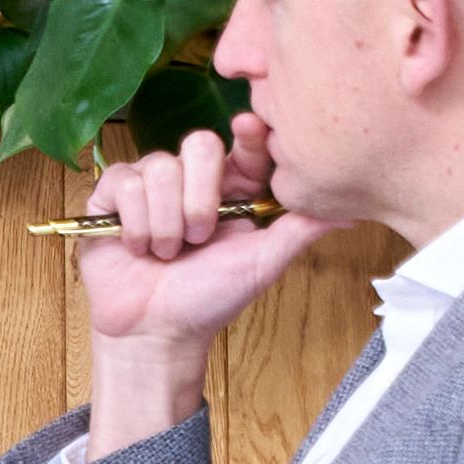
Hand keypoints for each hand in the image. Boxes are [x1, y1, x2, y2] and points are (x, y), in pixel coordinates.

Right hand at [74, 121, 328, 453]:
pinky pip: (125, 182)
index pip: (243, 141)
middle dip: (200, 197)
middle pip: (198, 144)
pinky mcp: (111, 196)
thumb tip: (352, 211)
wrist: (155, 333)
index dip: (249, 133)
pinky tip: (138, 246)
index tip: (252, 130)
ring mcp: (149, 185)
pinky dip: (135, 222)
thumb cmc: (208, 301)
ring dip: (166, 222)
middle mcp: (190, 180)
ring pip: (159, 167)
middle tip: (200, 238)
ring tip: (167, 253)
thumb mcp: (263, 263)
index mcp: (230, 188)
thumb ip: (301, 229)